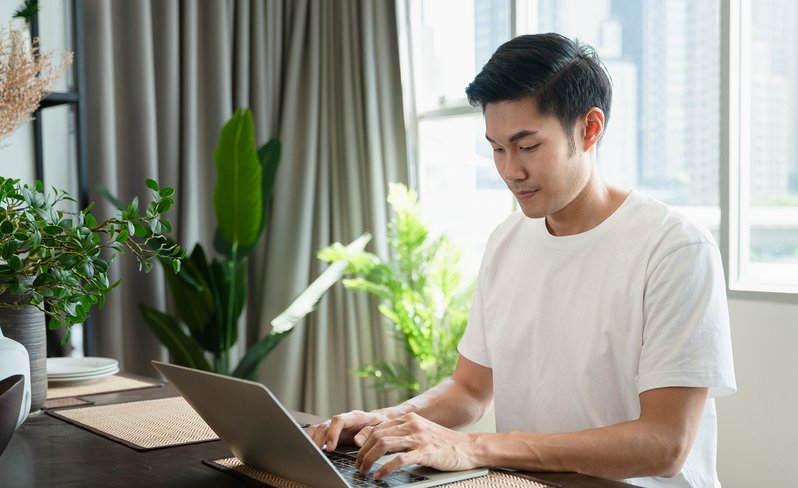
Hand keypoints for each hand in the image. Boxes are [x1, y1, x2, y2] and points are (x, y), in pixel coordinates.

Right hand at [307, 410, 389, 451]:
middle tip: (317, 455)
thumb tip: (357, 441)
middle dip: (319, 440)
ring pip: (319, 428)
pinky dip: (312, 440)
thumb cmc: (380, 423)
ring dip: (312, 440)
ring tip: (310, 452)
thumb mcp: (379, 427)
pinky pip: (318, 433)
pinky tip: (310, 449)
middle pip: (325, 425)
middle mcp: (342, 420)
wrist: (379, 420)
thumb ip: (368, 432)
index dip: (332, 433)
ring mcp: (336, 426)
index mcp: (354, 417)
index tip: (330, 448)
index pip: (338, 420)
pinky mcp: (333, 432)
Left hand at [355, 412, 478, 479]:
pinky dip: (385, 469)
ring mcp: (418, 437)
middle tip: (359, 465)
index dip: (364, 442)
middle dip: (363, 452)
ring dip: (369, 459)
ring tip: (364, 470)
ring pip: (384, 445)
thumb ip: (403, 434)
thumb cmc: (444, 443)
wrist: (468, 448)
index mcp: (409, 419)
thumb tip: (381, 445)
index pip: (378, 428)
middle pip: (377, 436)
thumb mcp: (421, 432)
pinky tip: (380, 476)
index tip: (359, 455)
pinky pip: (399, 459)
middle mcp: (412, 425)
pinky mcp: (425, 452)